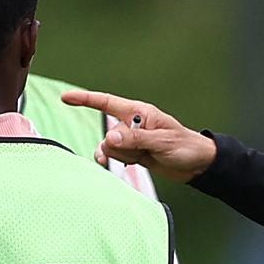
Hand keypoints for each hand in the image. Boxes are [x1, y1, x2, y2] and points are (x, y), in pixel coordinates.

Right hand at [60, 88, 216, 182]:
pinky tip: (132, 164)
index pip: (107, 103)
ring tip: (141, 157)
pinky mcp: (133, 153)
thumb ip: (134, 140)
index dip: (85, 100)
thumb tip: (108, 138)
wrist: (198, 165)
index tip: (66, 98)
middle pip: (108, 134)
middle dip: (118, 146)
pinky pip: (116, 157)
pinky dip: (120, 162)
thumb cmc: (185, 147)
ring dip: (122, 156)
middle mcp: (132, 124)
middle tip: (141, 151)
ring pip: (110, 148)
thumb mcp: (161, 142)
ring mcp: (131, 139)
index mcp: (139, 113)